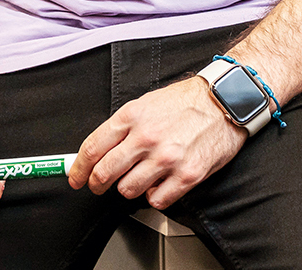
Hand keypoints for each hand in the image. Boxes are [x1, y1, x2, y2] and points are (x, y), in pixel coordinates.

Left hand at [68, 76, 247, 209]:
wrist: (224, 101)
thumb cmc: (187, 100)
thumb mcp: (147, 103)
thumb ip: (123, 127)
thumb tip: (99, 150)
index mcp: (132, 116)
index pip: (92, 149)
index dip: (78, 169)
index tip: (76, 178)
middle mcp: (146, 137)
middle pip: (105, 174)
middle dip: (97, 185)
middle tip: (99, 186)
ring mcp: (166, 158)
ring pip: (128, 191)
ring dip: (131, 188)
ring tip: (141, 177)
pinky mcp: (186, 175)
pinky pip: (156, 200)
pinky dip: (155, 196)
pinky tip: (162, 182)